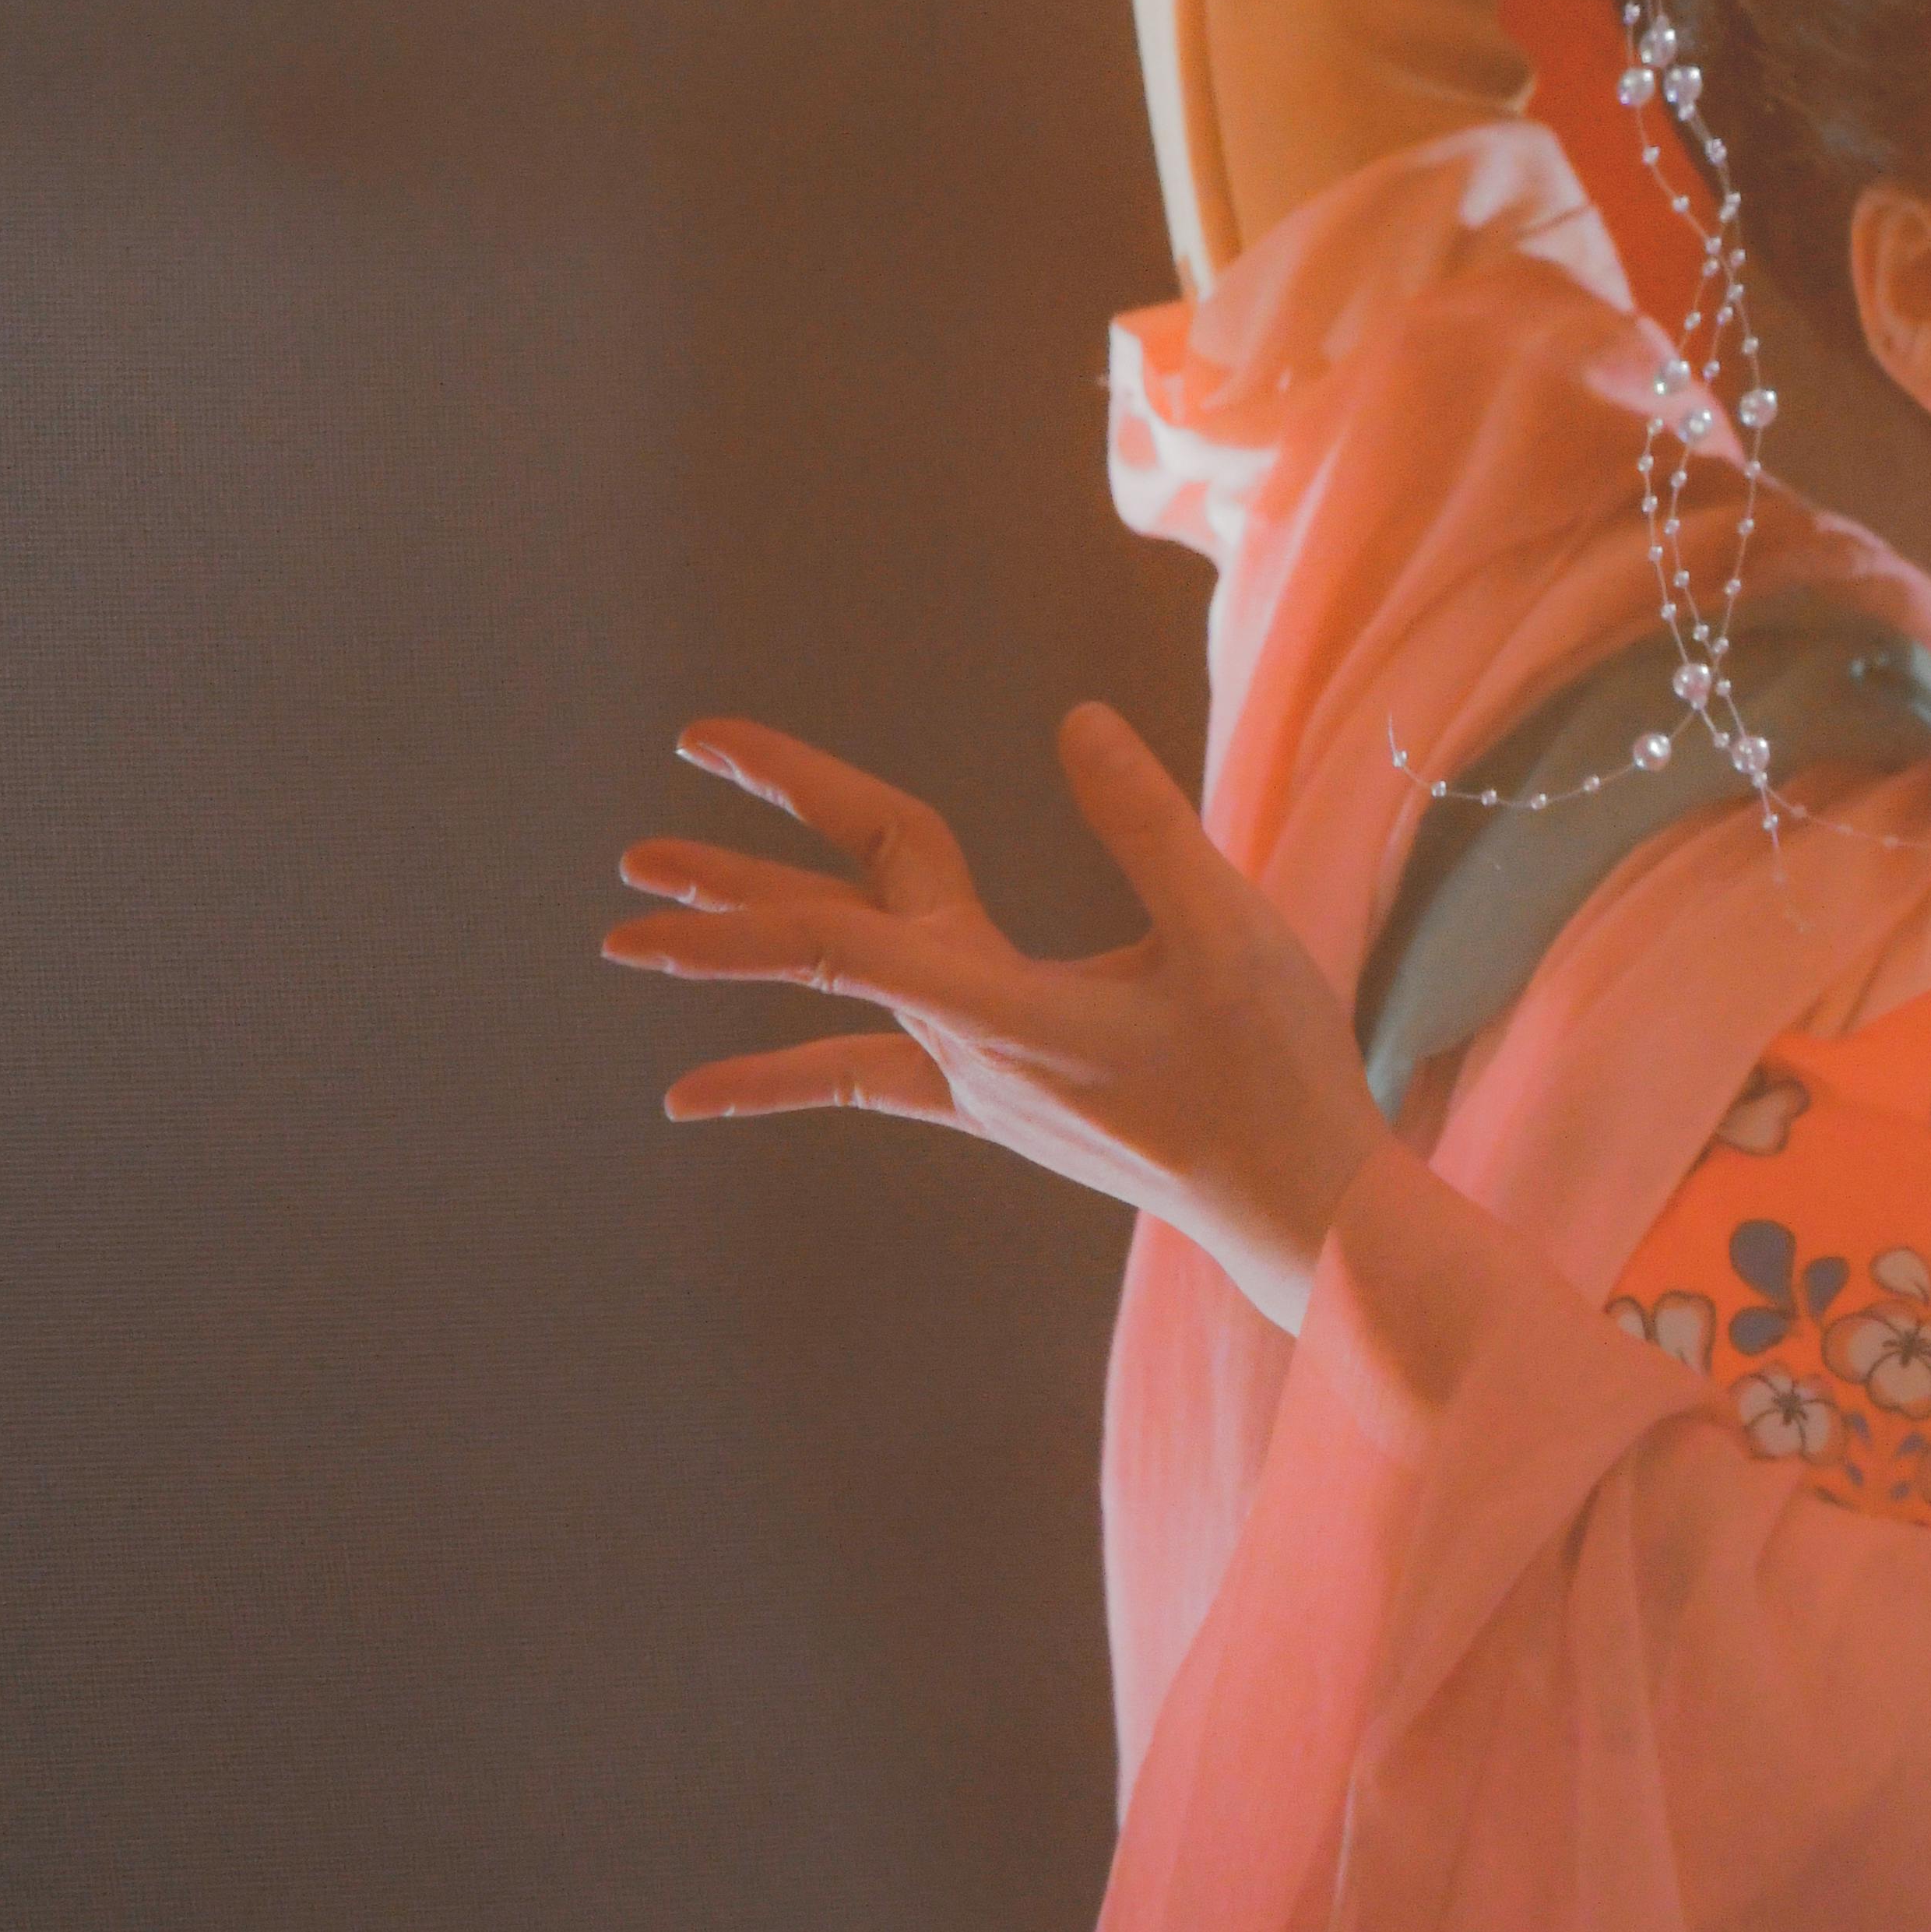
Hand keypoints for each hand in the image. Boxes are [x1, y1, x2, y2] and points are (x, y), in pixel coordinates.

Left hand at [604, 705, 1385, 1330]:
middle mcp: (968, 1045)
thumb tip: (1076, 722)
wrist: (1295, 1209)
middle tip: (635, 855)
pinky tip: (709, 1089)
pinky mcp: (1007, 1110)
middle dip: (731, 888)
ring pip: (839, 1004)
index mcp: (1002, 1000)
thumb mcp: (1224, 930)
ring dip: (746, 964)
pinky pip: (873, 1081)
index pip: (844, 914)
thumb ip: (1148, 823)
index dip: (782, 815)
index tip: (703, 757)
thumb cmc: (1270, 1071)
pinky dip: (788, 1074)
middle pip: (827, 938)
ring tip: (638, 949)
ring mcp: (980, 1085)